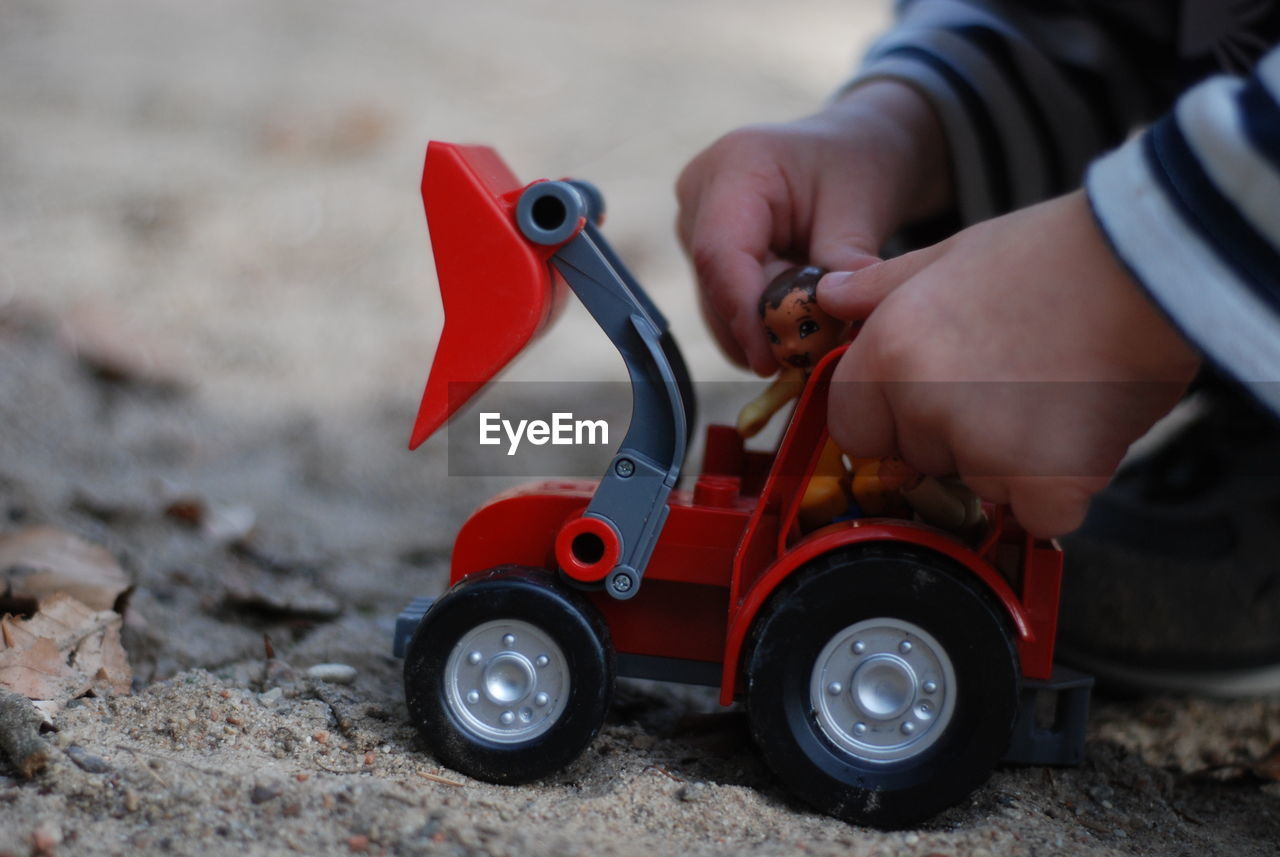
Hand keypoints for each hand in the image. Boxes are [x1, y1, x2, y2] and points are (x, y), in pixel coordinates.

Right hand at [676, 80, 950, 373]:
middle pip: (715, 286)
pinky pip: (723, 305)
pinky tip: (799, 318)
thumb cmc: (856, 164)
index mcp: (736, 166)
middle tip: (814, 358)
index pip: (721, 254)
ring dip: (763, 331)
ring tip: (818, 330)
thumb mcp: (862, 204)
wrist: (848, 148)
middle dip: (761, 331)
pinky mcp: (702, 252)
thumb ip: (848, 263)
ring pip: (715, 305)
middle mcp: (700, 195)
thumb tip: (850, 330)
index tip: (775, 361)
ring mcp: (694, 225)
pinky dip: (761, 324)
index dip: (744, 315)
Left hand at [817, 191, 1200, 536]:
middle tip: (1013, 380)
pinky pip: (1034, 513)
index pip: (855, 427)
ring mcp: (982, 451)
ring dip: (1011, 462)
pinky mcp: (1044, 485)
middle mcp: (924, 406)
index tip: (931, 400)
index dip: (892, 418)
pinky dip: (1058, 490)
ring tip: (1053, 392)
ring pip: (979, 485)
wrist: (1148, 269)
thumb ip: (881, 288)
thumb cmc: (1053, 254)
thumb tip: (830, 297)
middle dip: (958, 437)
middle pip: (920, 459)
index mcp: (889, 352)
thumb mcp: (949, 254)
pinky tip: (1080, 430)